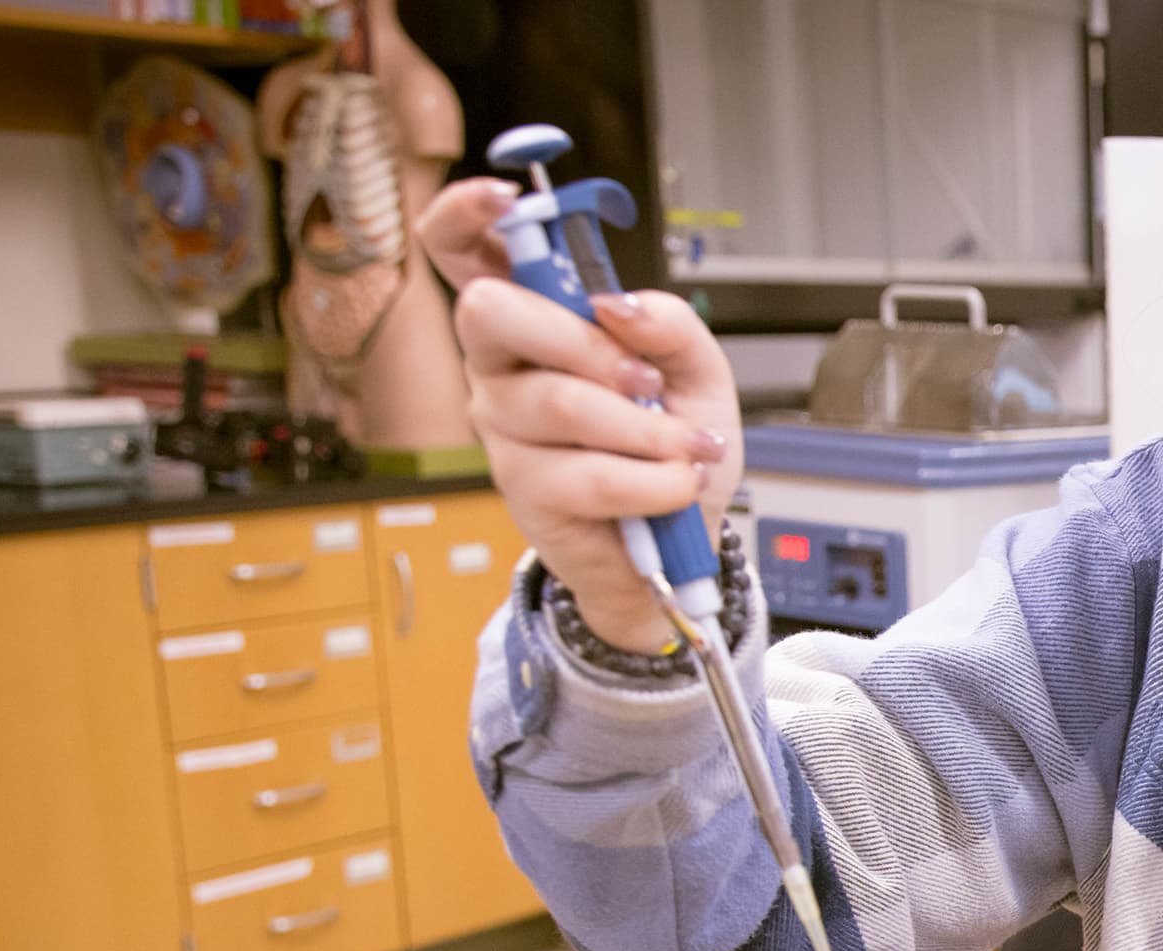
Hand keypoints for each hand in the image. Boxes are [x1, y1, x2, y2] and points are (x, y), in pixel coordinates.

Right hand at [415, 178, 743, 654]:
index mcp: (535, 317)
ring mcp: (504, 425)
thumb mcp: (697, 371)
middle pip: (491, 309)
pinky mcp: (523, 488)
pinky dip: (656, 480)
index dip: (467, 213)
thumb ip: (669, 324)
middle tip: (644, 381)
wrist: (680, 541)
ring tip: (686, 448)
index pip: (465, 250)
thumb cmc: (673, 443)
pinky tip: (675, 485)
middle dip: (584, 341)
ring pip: (562, 402)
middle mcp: (502, 363)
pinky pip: (591, 473)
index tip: (503, 198)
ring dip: (647, 429)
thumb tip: (616, 303)